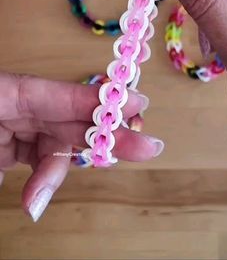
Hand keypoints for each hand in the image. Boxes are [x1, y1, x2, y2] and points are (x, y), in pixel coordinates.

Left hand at [0, 73, 161, 220]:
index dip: (99, 101)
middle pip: (72, 119)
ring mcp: (20, 127)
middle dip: (108, 134)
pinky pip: (41, 158)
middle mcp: (22, 107)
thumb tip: (35, 196)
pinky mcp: (14, 146)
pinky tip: (33, 198)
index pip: (61, 95)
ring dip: (59, 171)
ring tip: (36, 201)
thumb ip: (2, 160)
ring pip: (59, 143)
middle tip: (146, 147)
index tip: (137, 104)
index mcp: (11, 91)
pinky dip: (44, 179)